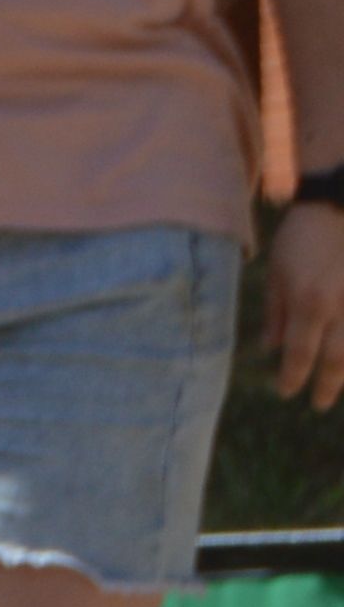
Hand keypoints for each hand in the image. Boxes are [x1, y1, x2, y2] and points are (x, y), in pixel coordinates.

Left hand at [278, 200, 343, 407]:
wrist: (341, 202)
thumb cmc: (303, 235)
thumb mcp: (277, 272)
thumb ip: (275, 312)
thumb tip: (269, 349)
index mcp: (310, 302)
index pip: (300, 353)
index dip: (293, 377)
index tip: (287, 392)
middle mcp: (341, 306)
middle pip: (337, 358)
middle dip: (327, 385)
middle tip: (319, 403)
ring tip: (339, 385)